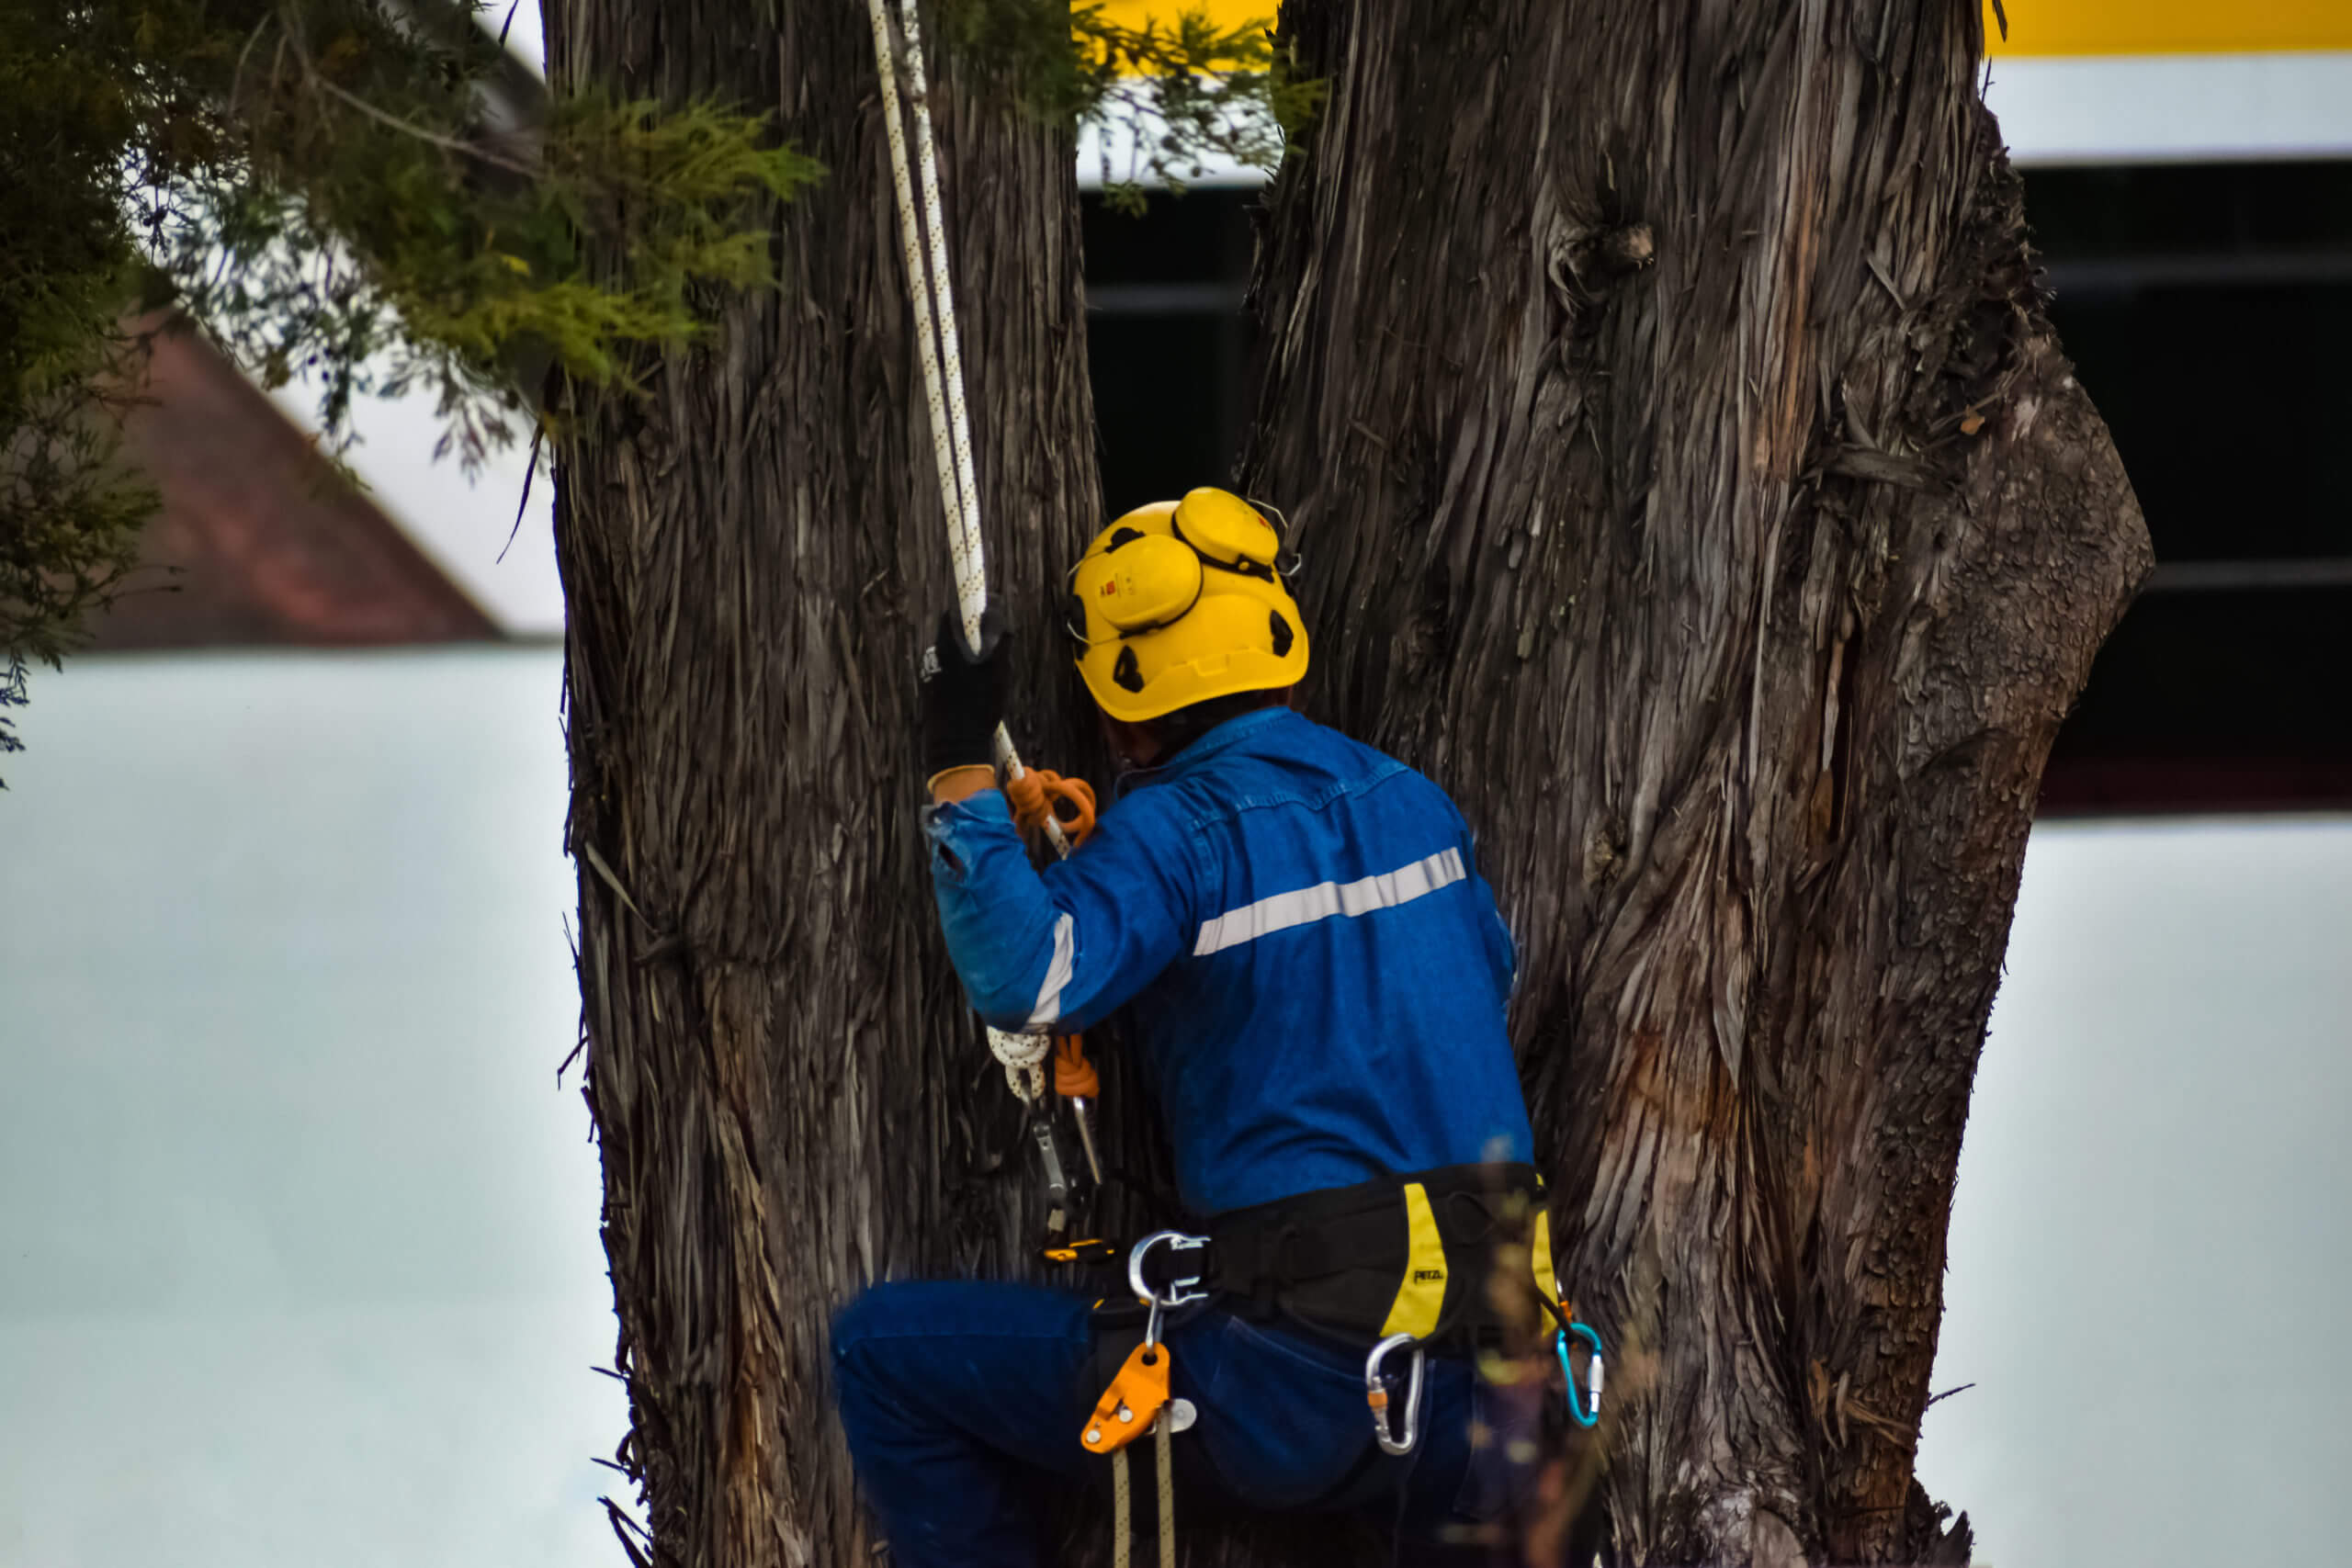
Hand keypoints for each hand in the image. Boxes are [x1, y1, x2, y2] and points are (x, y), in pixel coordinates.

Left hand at [920, 606, 1006, 786]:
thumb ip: (997, 632)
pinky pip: (954, 671)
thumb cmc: (977, 705)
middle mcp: (935, 656)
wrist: (955, 746)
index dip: (973, 609)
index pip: (954, 612)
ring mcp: (934, 674)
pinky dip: (968, 674)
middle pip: (956, 633)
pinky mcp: (935, 689)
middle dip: (978, 636)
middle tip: (997, 652)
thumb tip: (994, 604)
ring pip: (957, 653)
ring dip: (974, 657)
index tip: (990, 615)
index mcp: (946, 645)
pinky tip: (979, 693)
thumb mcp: (997, 666)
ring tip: (990, 678)